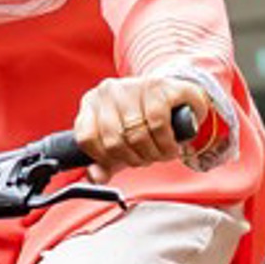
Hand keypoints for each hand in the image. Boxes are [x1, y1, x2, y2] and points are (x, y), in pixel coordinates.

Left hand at [74, 75, 207, 172]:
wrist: (179, 100)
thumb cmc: (146, 123)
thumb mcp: (122, 145)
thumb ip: (105, 163)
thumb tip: (96, 178)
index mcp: (91, 104)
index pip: (85, 138)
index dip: (104, 159)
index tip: (121, 161)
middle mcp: (108, 91)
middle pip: (113, 141)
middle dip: (134, 160)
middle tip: (147, 158)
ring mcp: (132, 85)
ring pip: (136, 135)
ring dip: (153, 154)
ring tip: (161, 153)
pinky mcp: (157, 85)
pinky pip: (158, 123)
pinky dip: (166, 143)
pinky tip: (171, 145)